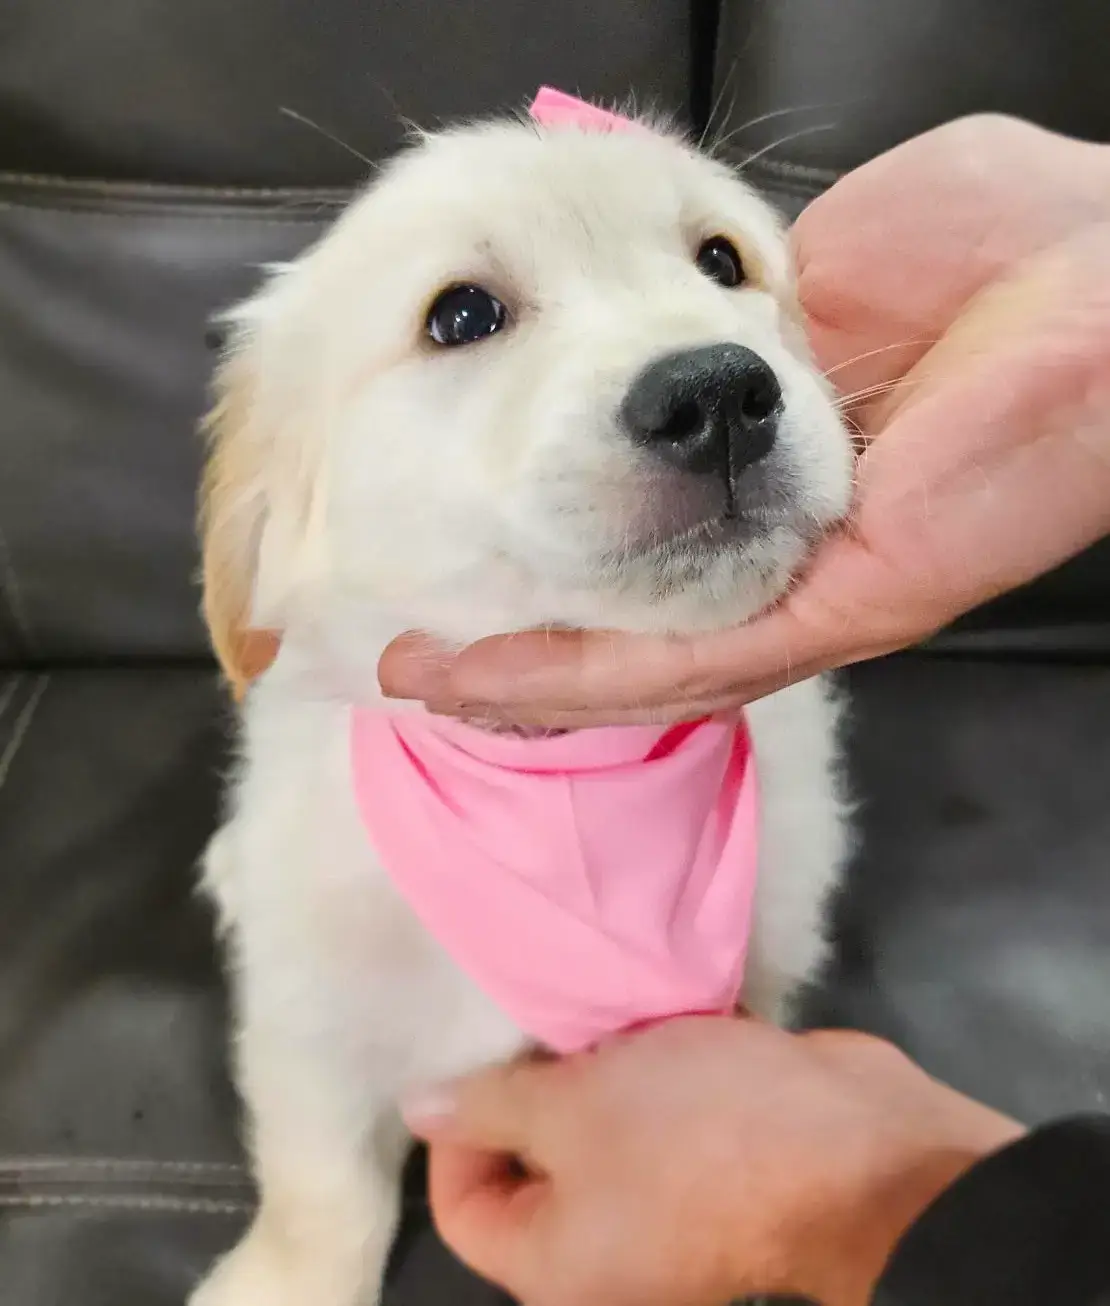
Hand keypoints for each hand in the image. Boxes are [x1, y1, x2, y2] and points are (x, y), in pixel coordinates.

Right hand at [379, 116, 1109, 726]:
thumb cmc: (996, 244)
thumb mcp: (814, 260)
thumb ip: (730, 309)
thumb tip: (664, 328)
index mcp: (782, 477)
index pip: (648, 539)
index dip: (556, 550)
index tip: (473, 533)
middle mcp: (788, 555)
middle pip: (633, 626)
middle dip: (522, 647)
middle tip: (419, 660)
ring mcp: (812, 596)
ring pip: (643, 666)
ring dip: (524, 682)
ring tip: (426, 687)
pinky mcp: (839, 612)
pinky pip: (686, 663)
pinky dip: (574, 677)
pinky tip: (481, 683)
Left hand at [405, 1018, 1021, 1305]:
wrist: (861, 1145)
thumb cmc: (698, 1134)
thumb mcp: (575, 1109)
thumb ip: (489, 1106)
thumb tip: (415, 1108)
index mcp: (558, 1267)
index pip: (464, 1205)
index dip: (458, 1128)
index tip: (487, 1057)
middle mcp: (607, 1251)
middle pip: (533, 1163)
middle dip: (532, 1084)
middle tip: (540, 1018)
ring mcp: (667, 1205)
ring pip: (597, 1127)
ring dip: (595, 1066)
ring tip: (593, 1004)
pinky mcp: (715, 1158)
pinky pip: (655, 1113)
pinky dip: (649, 1066)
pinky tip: (650, 1011)